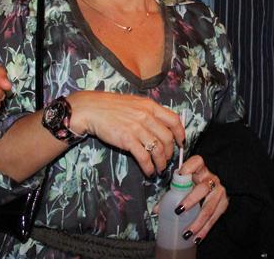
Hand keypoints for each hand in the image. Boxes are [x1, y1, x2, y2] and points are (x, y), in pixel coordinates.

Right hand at [67, 92, 184, 176]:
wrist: (92, 110)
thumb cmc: (112, 107)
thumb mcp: (135, 103)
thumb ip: (149, 112)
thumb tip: (162, 125)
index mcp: (150, 106)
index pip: (174, 120)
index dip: (180, 133)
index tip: (181, 142)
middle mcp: (146, 116)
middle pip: (167, 138)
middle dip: (170, 152)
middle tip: (167, 159)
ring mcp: (137, 128)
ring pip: (158, 150)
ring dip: (161, 163)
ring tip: (159, 169)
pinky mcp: (127, 140)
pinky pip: (143, 157)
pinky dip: (149, 167)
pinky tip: (149, 171)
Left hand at [176, 155, 227, 242]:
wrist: (213, 189)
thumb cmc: (194, 185)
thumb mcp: (184, 185)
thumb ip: (170, 194)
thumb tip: (156, 211)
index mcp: (200, 170)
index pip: (197, 162)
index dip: (190, 167)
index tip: (181, 174)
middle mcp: (211, 179)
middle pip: (203, 188)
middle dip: (191, 200)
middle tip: (178, 211)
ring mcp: (219, 191)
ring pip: (209, 207)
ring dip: (198, 222)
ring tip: (187, 233)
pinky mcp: (223, 203)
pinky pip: (214, 218)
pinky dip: (205, 230)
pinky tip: (197, 238)